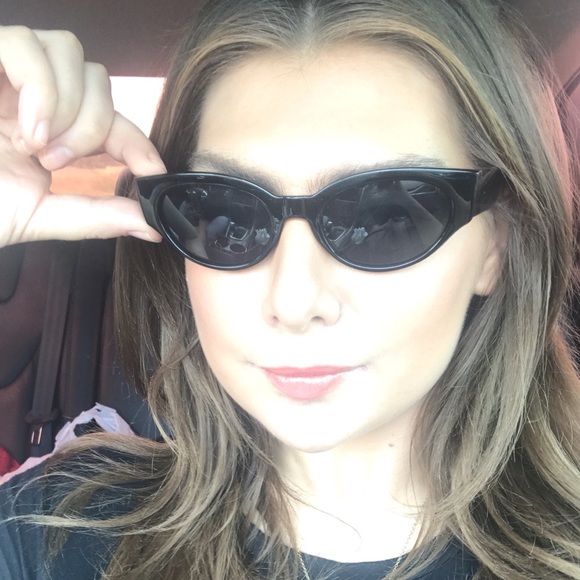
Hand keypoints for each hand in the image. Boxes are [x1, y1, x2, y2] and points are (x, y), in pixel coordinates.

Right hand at [0, 26, 164, 247]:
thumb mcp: (38, 215)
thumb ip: (95, 217)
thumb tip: (150, 226)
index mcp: (48, 131)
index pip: (112, 121)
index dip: (140, 142)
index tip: (155, 173)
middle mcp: (31, 94)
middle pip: (97, 80)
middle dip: (92, 126)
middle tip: (56, 161)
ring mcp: (3, 70)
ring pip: (70, 51)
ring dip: (65, 106)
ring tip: (34, 144)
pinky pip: (27, 44)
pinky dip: (39, 87)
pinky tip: (24, 127)